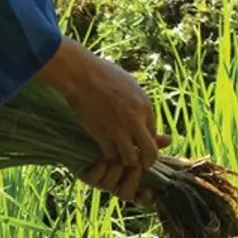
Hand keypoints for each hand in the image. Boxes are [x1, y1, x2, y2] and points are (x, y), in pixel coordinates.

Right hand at [36, 39, 170, 203]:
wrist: (82, 75)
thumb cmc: (105, 74)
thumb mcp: (130, 85)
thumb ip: (139, 102)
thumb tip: (142, 114)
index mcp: (145, 106)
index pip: (155, 135)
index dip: (149, 142)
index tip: (141, 145)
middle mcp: (136, 121)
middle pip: (150, 153)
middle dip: (147, 161)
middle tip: (141, 163)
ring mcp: (119, 129)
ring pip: (130, 159)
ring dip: (127, 161)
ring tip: (122, 157)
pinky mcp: (102, 135)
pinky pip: (111, 155)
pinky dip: (109, 157)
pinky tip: (105, 151)